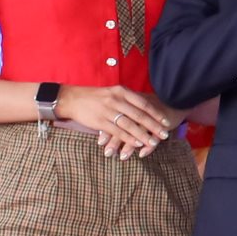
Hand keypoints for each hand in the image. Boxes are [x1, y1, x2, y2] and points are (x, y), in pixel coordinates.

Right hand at [59, 83, 175, 155]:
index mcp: (122, 91)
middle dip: (154, 126)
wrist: (71, 99)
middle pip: (140, 115)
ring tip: (154, 142)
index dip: (156, 114)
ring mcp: (108, 111)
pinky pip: (117, 131)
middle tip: (165, 135)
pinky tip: (137, 144)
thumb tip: (146, 107)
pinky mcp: (100, 121)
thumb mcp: (113, 92)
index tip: (166, 122)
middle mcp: (116, 100)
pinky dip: (129, 138)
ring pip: (130, 125)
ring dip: (143, 135)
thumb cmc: (95, 97)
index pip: (144, 104)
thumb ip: (128, 98)